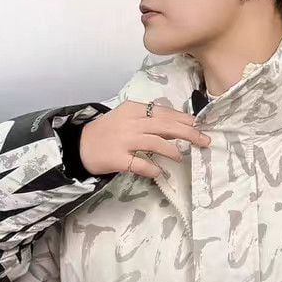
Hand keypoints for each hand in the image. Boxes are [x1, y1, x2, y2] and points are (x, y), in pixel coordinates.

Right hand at [79, 99, 211, 178]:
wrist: (77, 145)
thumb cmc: (106, 132)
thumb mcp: (127, 117)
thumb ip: (148, 119)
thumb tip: (178, 125)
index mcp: (133, 109)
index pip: (164, 112)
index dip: (184, 119)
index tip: (199, 126)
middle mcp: (130, 123)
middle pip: (165, 126)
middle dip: (189, 133)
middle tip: (204, 141)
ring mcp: (123, 141)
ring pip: (155, 143)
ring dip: (172, 151)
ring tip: (181, 157)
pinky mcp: (117, 159)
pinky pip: (140, 164)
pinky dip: (152, 168)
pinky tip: (159, 171)